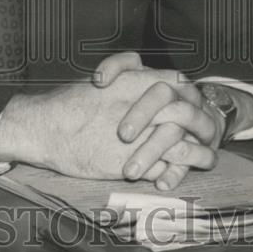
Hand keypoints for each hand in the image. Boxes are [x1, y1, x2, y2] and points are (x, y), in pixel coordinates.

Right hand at [0, 55, 217, 182]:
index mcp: (134, 83)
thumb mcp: (102, 79)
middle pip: (187, 113)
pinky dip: (174, 174)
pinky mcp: (130, 163)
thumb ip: (128, 75)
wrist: (44, 128)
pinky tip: (176, 176)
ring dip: (198, 153)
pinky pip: (164, 169)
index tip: (195, 104)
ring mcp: (137, 137)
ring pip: (182, 144)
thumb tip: (149, 77)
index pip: (178, 84)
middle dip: (203, 124)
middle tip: (208, 132)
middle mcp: (140, 107)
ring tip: (206, 159)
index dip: (191, 95)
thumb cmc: (68, 104)